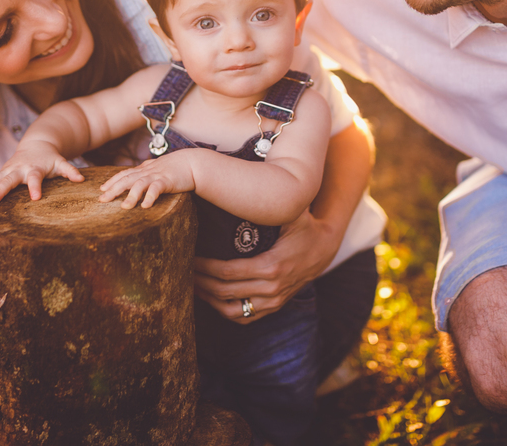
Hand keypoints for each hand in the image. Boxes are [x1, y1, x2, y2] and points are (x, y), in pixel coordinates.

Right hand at [0, 142, 83, 204]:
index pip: (34, 178)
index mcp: (34, 168)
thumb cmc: (50, 158)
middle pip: (7, 180)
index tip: (35, 198)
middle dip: (0, 191)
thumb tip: (81, 179)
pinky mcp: (1, 173)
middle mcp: (18, 168)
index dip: (35, 187)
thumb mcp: (61, 162)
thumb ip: (70, 171)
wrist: (37, 144)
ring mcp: (7, 170)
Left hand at [98, 152, 195, 208]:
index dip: (112, 181)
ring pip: (140, 184)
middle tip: (102, 199)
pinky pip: (157, 189)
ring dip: (131, 195)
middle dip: (113, 189)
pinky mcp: (168, 181)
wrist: (193, 163)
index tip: (102, 189)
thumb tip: (136, 176)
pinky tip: (145, 206)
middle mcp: (148, 172)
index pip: (125, 174)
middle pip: (126, 179)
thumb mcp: (158, 168)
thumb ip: (147, 171)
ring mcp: (157, 176)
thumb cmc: (176, 167)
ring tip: (124, 207)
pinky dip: (150, 197)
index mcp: (145, 169)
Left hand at [193, 209, 335, 323]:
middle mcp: (272, 289)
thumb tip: (234, 188)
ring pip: (231, 310)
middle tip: (182, 268)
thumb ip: (267, 204)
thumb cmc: (303, 226)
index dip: (204, 267)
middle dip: (200, 281)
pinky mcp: (273, 307)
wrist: (325, 248)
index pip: (227, 272)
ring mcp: (273, 301)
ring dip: (208, 299)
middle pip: (224, 292)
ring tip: (193, 284)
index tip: (188, 256)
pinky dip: (224, 310)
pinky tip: (211, 297)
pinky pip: (243, 317)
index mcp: (272, 267)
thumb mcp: (290, 213)